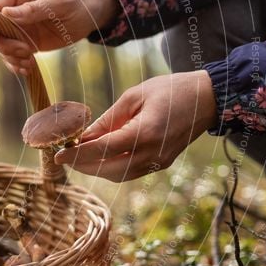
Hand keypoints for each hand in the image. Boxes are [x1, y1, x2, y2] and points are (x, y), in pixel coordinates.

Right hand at [0, 0, 118, 74]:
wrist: (94, 11)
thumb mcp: (61, 1)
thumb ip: (35, 8)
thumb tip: (5, 13)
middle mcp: (17, 12)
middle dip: (4, 46)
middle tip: (24, 52)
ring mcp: (22, 28)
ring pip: (3, 46)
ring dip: (12, 58)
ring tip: (30, 62)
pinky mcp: (29, 42)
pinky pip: (14, 56)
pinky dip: (17, 65)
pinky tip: (29, 69)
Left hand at [54, 71, 217, 181]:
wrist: (208, 98)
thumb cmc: (169, 89)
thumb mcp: (133, 97)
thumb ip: (107, 120)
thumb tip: (82, 137)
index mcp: (144, 133)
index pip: (102, 150)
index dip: (77, 154)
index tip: (58, 155)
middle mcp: (152, 153)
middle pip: (108, 169)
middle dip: (82, 165)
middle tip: (64, 156)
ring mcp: (159, 162)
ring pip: (118, 175)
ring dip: (95, 169)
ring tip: (78, 157)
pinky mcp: (162, 164)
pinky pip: (130, 172)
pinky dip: (111, 168)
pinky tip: (99, 158)